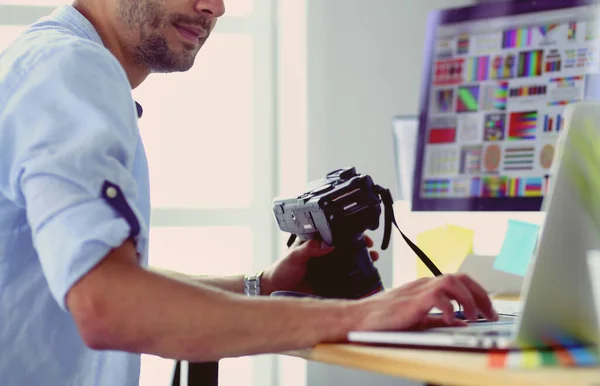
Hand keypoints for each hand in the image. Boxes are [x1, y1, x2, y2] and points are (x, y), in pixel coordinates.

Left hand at [261, 235, 379, 295]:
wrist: (276, 290)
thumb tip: (324, 243)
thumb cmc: (282, 270)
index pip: (336, 234)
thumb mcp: (293, 256)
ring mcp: (329, 268)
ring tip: (373, 258)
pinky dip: (357, 277)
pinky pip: (347, 279)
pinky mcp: (330, 282)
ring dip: (363, 259)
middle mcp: (325, 254)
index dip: (349, 232)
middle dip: (362, 245)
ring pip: (350, 261)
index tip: (360, 234)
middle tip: (371, 247)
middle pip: (348, 247)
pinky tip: (366, 276)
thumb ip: (307, 249)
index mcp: (316, 243)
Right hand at [351, 274, 498, 330]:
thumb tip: (460, 322)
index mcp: (426, 287)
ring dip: (469, 300)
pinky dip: (450, 309)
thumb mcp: (416, 318)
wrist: (359, 317)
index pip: (459, 282)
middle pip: (461, 278)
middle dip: (481, 295)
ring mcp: (418, 290)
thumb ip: (437, 318)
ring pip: (453, 282)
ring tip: (475, 317)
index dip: (478, 293)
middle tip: (491, 313)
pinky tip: (451, 321)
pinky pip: (438, 298)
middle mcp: (424, 284)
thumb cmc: (382, 318)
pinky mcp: (413, 301)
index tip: (488, 309)